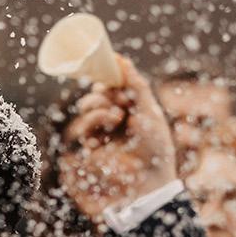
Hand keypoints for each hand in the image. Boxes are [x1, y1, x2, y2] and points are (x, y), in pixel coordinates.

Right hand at [58, 56, 178, 220]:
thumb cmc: (155, 146)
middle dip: (106, 91)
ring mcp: (98, 135)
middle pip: (96, 95)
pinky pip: (81, 125)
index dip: (112, 80)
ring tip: (117, 112)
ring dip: (100, 104)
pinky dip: (95, 117)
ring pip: (86, 108)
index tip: (119, 76)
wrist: (150, 177)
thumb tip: (120, 59)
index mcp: (126, 112)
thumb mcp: (148, 109)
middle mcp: (110, 122)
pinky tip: (112, 119)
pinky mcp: (88, 148)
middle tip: (121, 96)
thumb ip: (135, 84)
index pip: (110, 89)